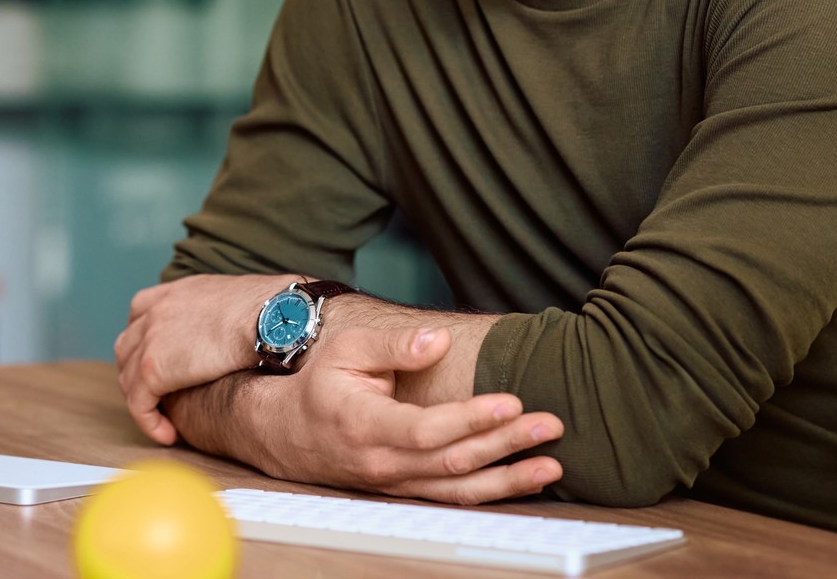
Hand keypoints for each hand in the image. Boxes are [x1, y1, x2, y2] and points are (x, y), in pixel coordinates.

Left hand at [115, 273, 296, 444]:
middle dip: (137, 373)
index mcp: (174, 293)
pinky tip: (168, 435)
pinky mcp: (152, 368)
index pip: (141, 313)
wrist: (272, 318)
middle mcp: (155, 311)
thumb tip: (233, 329)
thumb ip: (218, 314)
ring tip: (165, 420)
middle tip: (159, 397)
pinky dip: (150, 422)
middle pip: (128, 347)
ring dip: (143, 401)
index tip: (158, 360)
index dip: (146, 341)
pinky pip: (139, 404)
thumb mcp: (234, 300)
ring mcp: (150, 338)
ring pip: (129, 378)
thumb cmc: (270, 312)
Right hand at [173, 320, 564, 503]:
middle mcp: (383, 463)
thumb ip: (396, 345)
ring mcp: (395, 483)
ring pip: (458, 488)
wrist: (285, 431)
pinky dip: (492, 491)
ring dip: (508, 478)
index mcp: (366, 424)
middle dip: (506, 444)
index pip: (428, 428)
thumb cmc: (322, 382)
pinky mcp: (406, 490)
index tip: (511, 401)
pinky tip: (523, 480)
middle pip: (453, 460)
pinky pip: (453, 496)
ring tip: (551, 465)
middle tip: (550, 426)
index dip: (472, 419)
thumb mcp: (349, 349)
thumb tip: (439, 340)